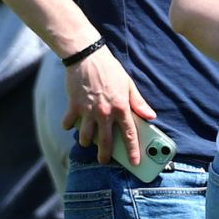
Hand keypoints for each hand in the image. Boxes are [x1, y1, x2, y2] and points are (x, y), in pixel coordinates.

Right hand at [63, 46, 156, 164]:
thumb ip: (138, 102)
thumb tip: (150, 116)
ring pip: (86, 136)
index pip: (129, 135)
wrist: (87, 56)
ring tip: (87, 141)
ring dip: (86, 141)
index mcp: (121, 108)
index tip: (135, 162)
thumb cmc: (109, 69)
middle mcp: (104, 113)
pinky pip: (69, 123)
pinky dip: (68, 125)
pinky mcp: (74, 106)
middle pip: (105, 142)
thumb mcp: (128, 84)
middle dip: (105, 155)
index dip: (133, 150)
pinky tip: (70, 124)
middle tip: (103, 160)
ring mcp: (88, 111)